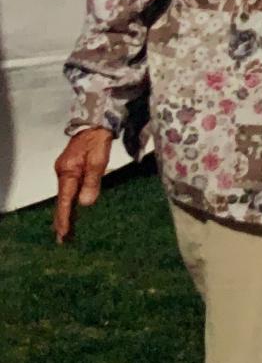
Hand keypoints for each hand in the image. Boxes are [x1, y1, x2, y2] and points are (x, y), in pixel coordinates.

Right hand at [53, 128, 112, 243]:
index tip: (63, 234)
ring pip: (65, 195)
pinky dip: (69, 202)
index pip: (65, 200)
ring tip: (67, 232)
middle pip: (62, 200)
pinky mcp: (71, 167)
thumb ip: (92, 181)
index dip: (64, 218)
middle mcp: (63, 171)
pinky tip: (72, 211)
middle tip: (63, 241)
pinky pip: (69, 188)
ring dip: (66, 212)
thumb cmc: (98, 139)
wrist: (96, 122)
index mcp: (68, 171)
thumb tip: (85, 204)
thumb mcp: (98, 160)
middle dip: (62, 220)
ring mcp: (65, 169)